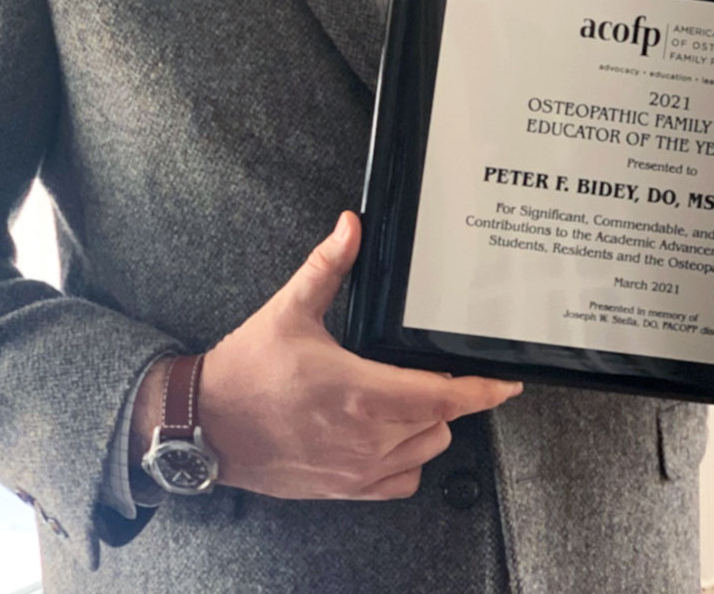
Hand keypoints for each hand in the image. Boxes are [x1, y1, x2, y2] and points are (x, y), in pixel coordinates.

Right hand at [188, 212, 519, 498]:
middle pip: (441, 422)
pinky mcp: (344, 488)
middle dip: (445, 394)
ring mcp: (357, 468)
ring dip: (428, 424)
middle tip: (428, 370)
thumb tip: (351, 226)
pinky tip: (391, 434)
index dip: (482, 390)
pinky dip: (407, 460)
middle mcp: (367, 437)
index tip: (506, 383)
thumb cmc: (248, 372)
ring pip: (426, 451)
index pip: (444, 396)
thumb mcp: (290, 309)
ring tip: (407, 396)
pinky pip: (401, 482)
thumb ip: (327, 265)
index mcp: (362, 391)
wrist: (207, 424)